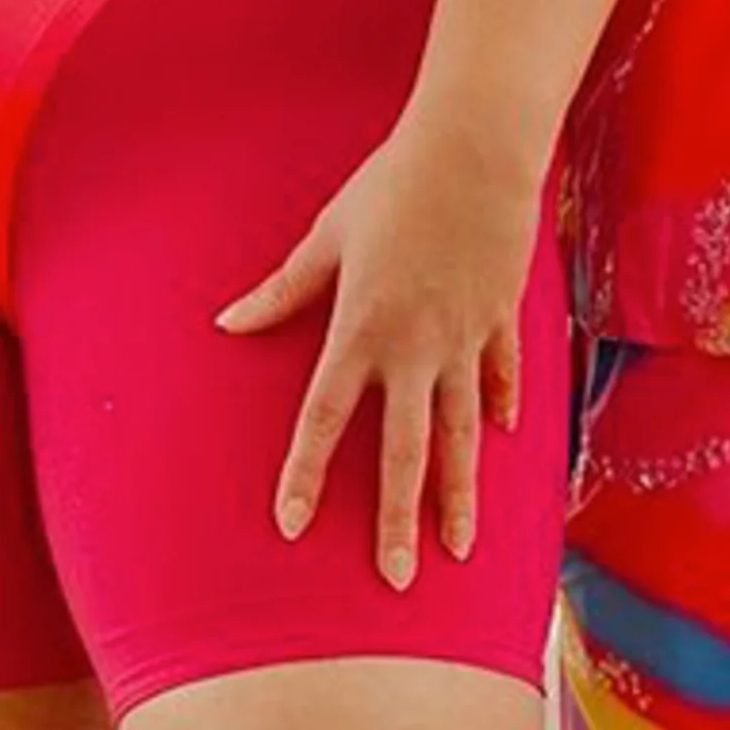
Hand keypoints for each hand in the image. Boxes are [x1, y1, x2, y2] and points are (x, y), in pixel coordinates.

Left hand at [215, 109, 543, 588]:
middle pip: (403, 450)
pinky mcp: (501, 319)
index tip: (290, 526)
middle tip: (397, 578)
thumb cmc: (392, 185)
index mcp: (361, 330)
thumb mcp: (328, 236)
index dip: (303, 474)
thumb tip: (228, 323)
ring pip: (462, 433)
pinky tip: (500, 442)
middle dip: (398, 520)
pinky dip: (500, 407)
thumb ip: (283, 290)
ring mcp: (466, 339)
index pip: (323, 419)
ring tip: (459, 547)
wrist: (477, 150)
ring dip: (459, 493)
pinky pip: (501, 376)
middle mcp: (416, 349)